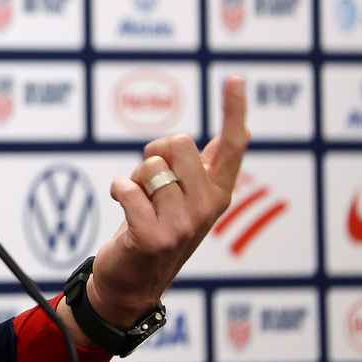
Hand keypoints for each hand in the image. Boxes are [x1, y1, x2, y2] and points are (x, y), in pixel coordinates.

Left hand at [82, 75, 249, 330]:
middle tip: (150, 185)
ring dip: (134, 180)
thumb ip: (212, 167)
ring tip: (140, 206)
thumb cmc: (158, 231)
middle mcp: (207, 207)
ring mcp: (183, 224)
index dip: (233, 110)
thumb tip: (243, 133)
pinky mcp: (153, 236)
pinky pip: (127, 188)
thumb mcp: (190, 199)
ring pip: (150, 166)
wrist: (132, 283)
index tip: (234, 78)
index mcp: (218, 192)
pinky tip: (125, 213)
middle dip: (154, 154)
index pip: (231, 146)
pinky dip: (118, 191)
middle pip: (177, 143)